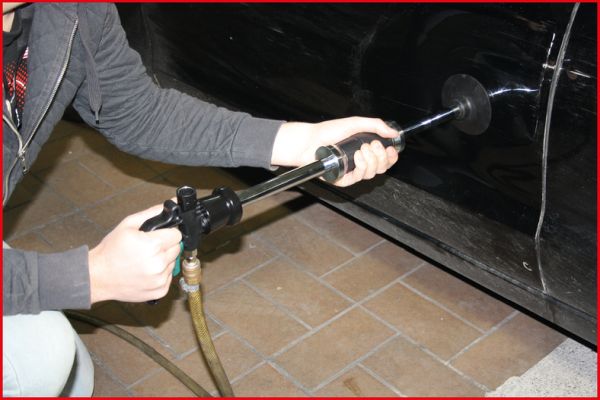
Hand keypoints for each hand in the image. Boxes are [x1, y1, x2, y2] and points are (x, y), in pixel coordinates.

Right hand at [88, 204, 181, 303]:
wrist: (97, 276)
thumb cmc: (111, 250)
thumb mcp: (128, 224)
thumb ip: (153, 212)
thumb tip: (171, 203)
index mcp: (153, 245)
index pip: (177, 234)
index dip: (168, 233)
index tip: (158, 236)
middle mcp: (159, 264)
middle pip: (177, 248)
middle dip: (166, 246)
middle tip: (149, 248)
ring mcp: (160, 279)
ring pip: (173, 262)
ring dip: (163, 260)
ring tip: (145, 260)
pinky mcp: (160, 291)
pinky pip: (169, 277)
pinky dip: (160, 274)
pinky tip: (145, 271)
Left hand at [271, 117, 399, 186]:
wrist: (311, 140)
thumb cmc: (329, 131)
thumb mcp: (355, 123)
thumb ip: (376, 125)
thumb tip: (393, 133)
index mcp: (366, 150)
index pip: (385, 159)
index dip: (391, 156)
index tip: (390, 149)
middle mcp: (361, 162)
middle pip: (382, 167)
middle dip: (381, 156)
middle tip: (372, 145)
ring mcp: (352, 171)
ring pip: (372, 173)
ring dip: (371, 160)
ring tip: (361, 149)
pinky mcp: (344, 179)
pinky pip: (359, 178)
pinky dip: (361, 166)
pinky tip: (357, 157)